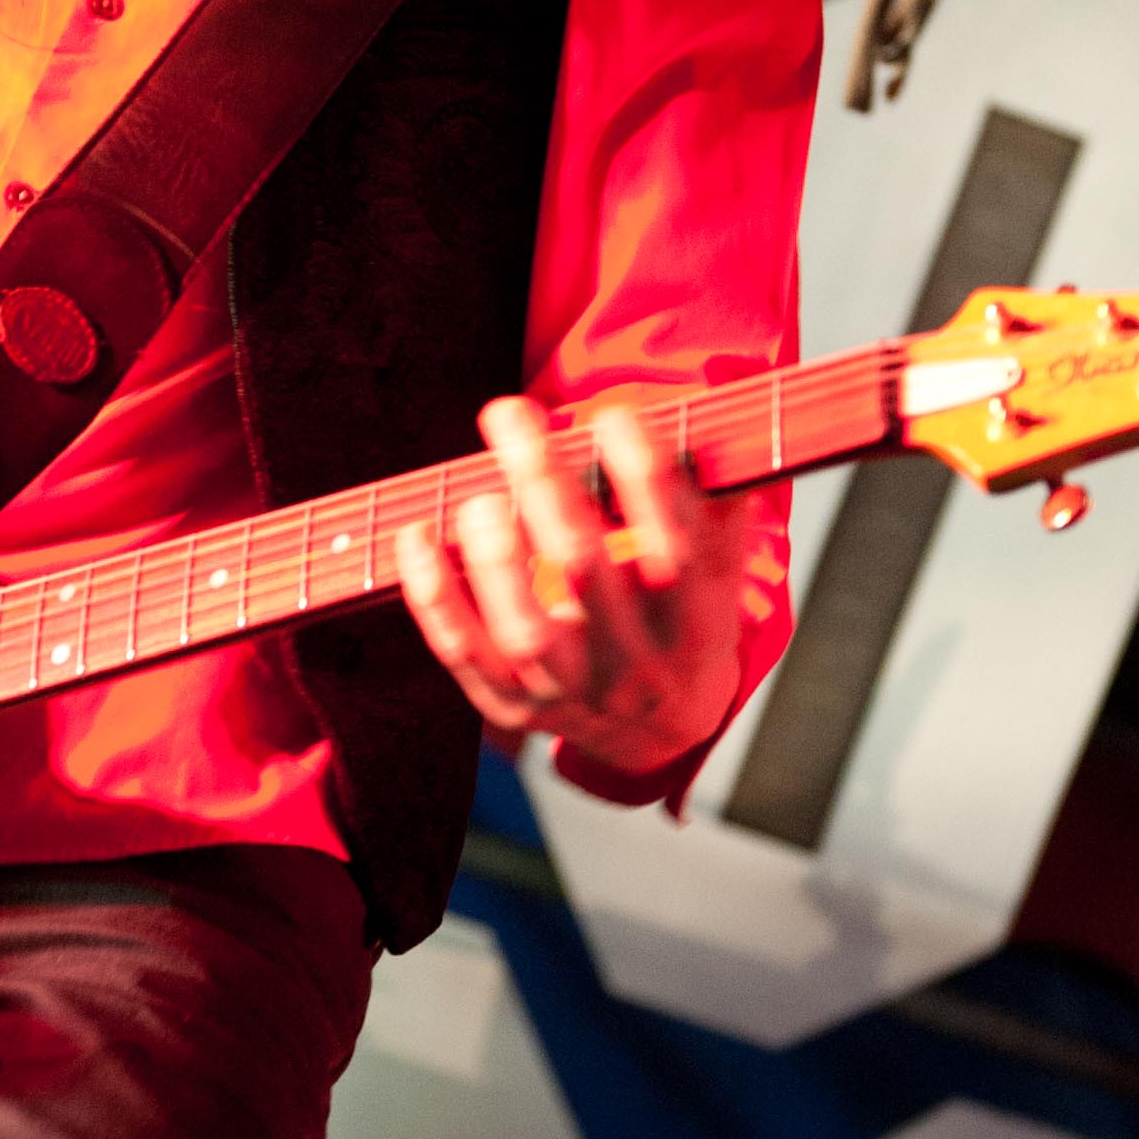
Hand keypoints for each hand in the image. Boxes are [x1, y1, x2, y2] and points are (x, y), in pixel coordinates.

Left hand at [392, 394, 746, 787]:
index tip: (613, 415)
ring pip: (524, 628)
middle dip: (544, 483)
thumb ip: (717, 497)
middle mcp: (634, 664)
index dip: (642, 473)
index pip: (675, 543)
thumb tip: (720, 408)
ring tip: (479, 497)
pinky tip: (417, 536)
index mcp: (694, 623)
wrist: (661, 730)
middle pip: (585, 568)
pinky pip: (463, 652)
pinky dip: (433, 595)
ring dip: (493, 554)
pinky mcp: (512, 705)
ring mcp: (569, 691)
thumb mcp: (721, 569)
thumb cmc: (683, 620)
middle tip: (511, 414)